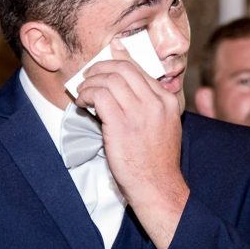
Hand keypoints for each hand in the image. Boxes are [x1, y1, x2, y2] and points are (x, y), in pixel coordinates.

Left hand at [74, 39, 189, 248]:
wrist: (157, 186)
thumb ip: (152, 104)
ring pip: (109, 79)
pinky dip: (87, 94)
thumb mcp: (165, 125)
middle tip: (88, 75)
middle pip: (123, 68)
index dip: (116, 62)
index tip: (103, 64)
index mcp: (167, 100)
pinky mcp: (121, 123)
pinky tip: (82, 103)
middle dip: (100, 67)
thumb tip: (128, 87)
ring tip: (83, 92)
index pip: (138, 69)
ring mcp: (139, 112)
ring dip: (90, 82)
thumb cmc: (156, 161)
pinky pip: (99, 95)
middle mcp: (155, 102)